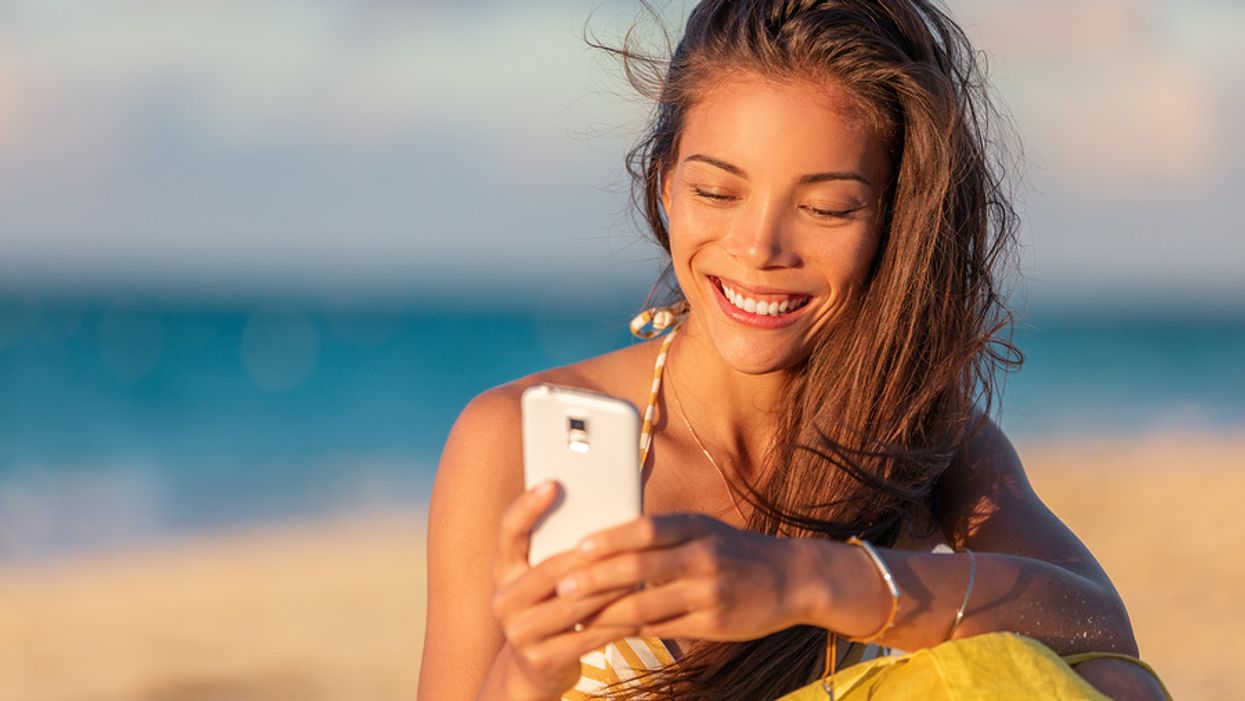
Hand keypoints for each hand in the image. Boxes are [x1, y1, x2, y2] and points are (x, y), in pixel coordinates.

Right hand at [490, 481, 639, 699]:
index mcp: (504, 570)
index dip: (528, 506)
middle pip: (550, 569)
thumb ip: (567, 542)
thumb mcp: (547, 575)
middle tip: (626, 536)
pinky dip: (615, 622)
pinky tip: (640, 609)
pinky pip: (586, 638)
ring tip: (641, 570)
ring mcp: (519, 633)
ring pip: (573, 604)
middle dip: (591, 554)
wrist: (537, 668)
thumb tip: (610, 492)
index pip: (509, 531)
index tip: (554, 483)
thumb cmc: (554, 605)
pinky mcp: (541, 661)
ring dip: (610, 586)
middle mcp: (504, 600)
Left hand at [553, 513, 806, 640]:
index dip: (609, 538)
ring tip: (575, 616)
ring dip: (606, 612)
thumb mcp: (704, 529)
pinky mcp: (714, 623)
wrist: (791, 578)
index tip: (577, 546)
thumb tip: (607, 540)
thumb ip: (662, 534)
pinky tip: (608, 632)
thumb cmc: (733, 551)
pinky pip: (663, 629)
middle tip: (562, 587)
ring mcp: (709, 592)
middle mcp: (703, 556)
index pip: (645, 529)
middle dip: (596, 578)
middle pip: (639, 567)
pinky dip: (631, 630)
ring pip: (646, 605)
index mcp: (696, 527)